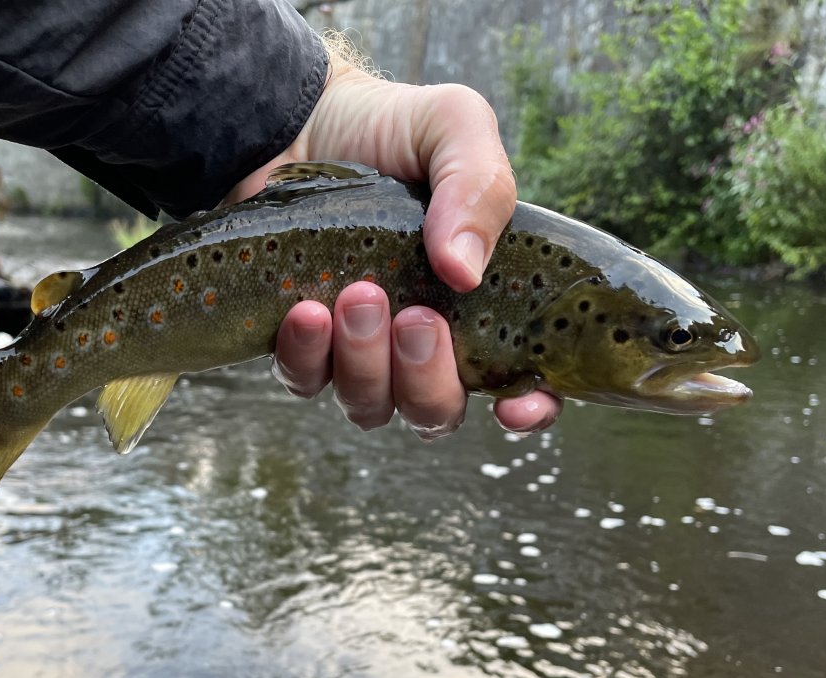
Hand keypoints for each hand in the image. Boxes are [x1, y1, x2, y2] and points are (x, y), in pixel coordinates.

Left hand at [229, 51, 562, 435]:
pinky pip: (305, 382)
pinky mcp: (302, 346)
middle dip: (427, 379)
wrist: (294, 119)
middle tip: (414, 317)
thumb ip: (478, 187)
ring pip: (372, 405)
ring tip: (356, 294)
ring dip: (366, 364)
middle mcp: (426, 341)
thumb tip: (464, 272)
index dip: (530, 408)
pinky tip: (305, 310)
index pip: (523, 382)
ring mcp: (361, 352)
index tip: (515, 406)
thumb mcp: (454, 129)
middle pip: (437, 411)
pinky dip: (307, 355)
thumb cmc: (389, 130)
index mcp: (484, 302)